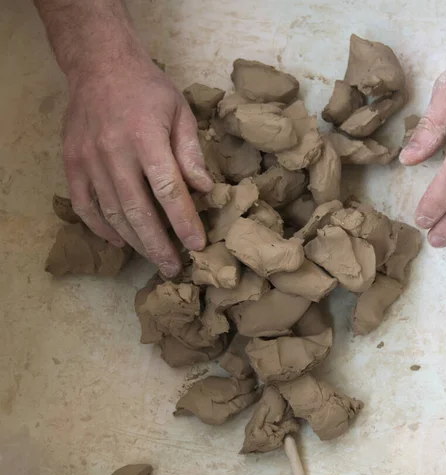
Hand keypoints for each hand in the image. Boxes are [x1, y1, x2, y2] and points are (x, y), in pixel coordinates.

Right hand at [62, 55, 212, 276]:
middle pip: (138, 211)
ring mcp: (88, 159)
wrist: (99, 65)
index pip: (168, 190)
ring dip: (134, 241)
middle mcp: (114, 152)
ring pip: (112, 213)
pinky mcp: (71, 162)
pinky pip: (84, 205)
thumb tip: (204, 189)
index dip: (184, 222)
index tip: (197, 245)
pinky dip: (100, 227)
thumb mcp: (180, 111)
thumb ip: (190, 152)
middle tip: (173, 268)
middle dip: (158, 245)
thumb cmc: (147, 89)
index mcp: (145, 137)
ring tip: (153, 259)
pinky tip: (119, 241)